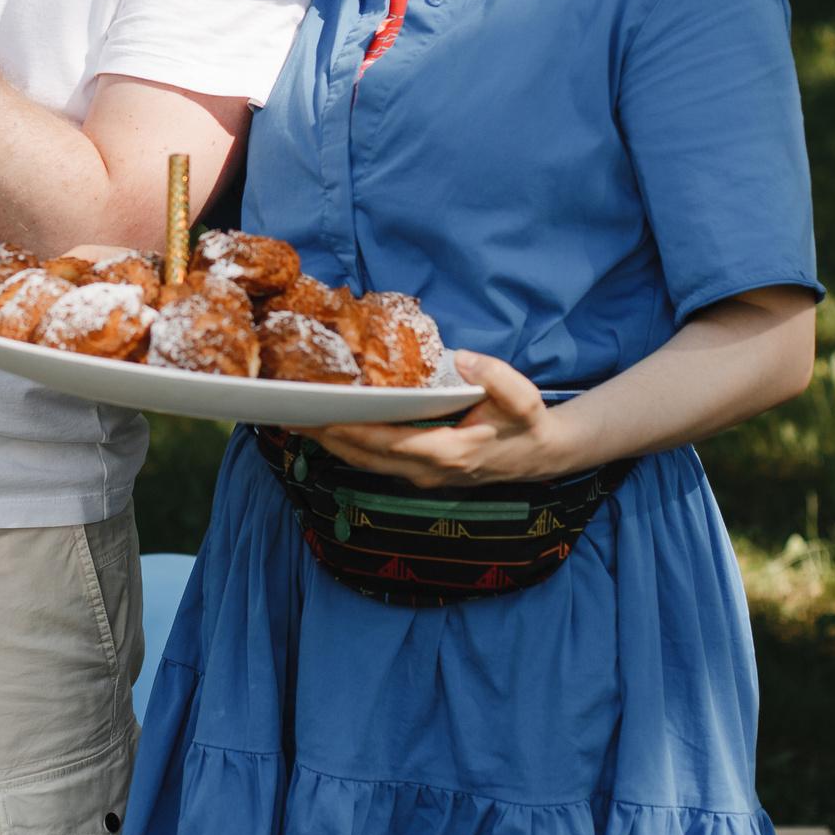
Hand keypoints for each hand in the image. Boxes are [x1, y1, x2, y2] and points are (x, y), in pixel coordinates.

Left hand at [297, 351, 588, 486]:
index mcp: (451, 452)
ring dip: (333, 445)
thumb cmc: (528, 422)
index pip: (391, 443)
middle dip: (328, 439)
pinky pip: (378, 462)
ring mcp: (425, 477)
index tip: (322, 418)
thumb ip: (496, 377)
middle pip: (367, 458)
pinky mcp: (422, 473)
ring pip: (368, 464)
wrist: (543, 454)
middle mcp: (431, 471)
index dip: (354, 432)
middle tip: (290, 418)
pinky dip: (351, 447)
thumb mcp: (523, 397)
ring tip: (298, 423)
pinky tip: (330, 429)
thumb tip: (464, 358)